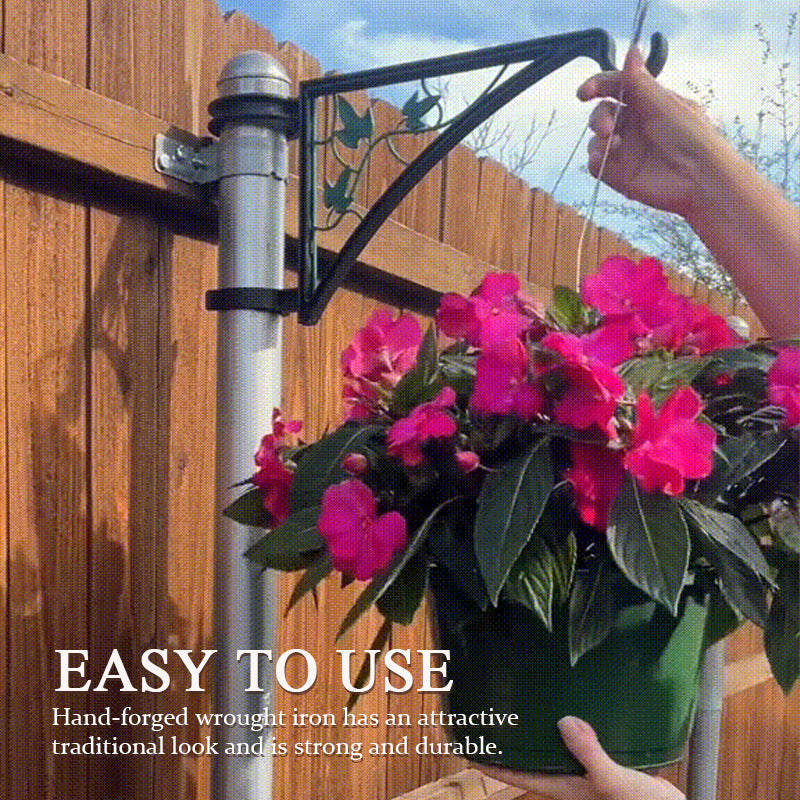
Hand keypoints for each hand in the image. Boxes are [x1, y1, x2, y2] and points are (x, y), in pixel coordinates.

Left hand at [473, 716, 684, 799]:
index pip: (518, 774)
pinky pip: (578, 748)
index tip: (467, 746)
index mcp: (565, 789)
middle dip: (512, 743)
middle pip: (532, 762)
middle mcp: (571, 782)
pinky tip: (572, 711)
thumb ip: (590, 755)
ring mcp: (587, 776)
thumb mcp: (616, 783)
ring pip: (554, 753)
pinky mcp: (604, 768)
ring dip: (538, 735)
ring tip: (522, 707)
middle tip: (492, 716)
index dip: (492, 763)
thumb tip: (564, 721)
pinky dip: (569, 731)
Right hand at [577, 45, 732, 220]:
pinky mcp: (620, 175)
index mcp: (647, 103)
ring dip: (598, 141)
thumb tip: (631, 50)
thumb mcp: (664, 104)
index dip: (598, 86)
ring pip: (596, 140)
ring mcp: (626, 151)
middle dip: (599, 118)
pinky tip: (601, 160)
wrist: (700, 179)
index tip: (585, 92)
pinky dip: (595, 161)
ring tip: (611, 146)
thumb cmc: (692, 137)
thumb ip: (640, 82)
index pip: (616, 87)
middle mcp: (635, 126)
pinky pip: (597, 165)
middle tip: (605, 128)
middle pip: (602, 113)